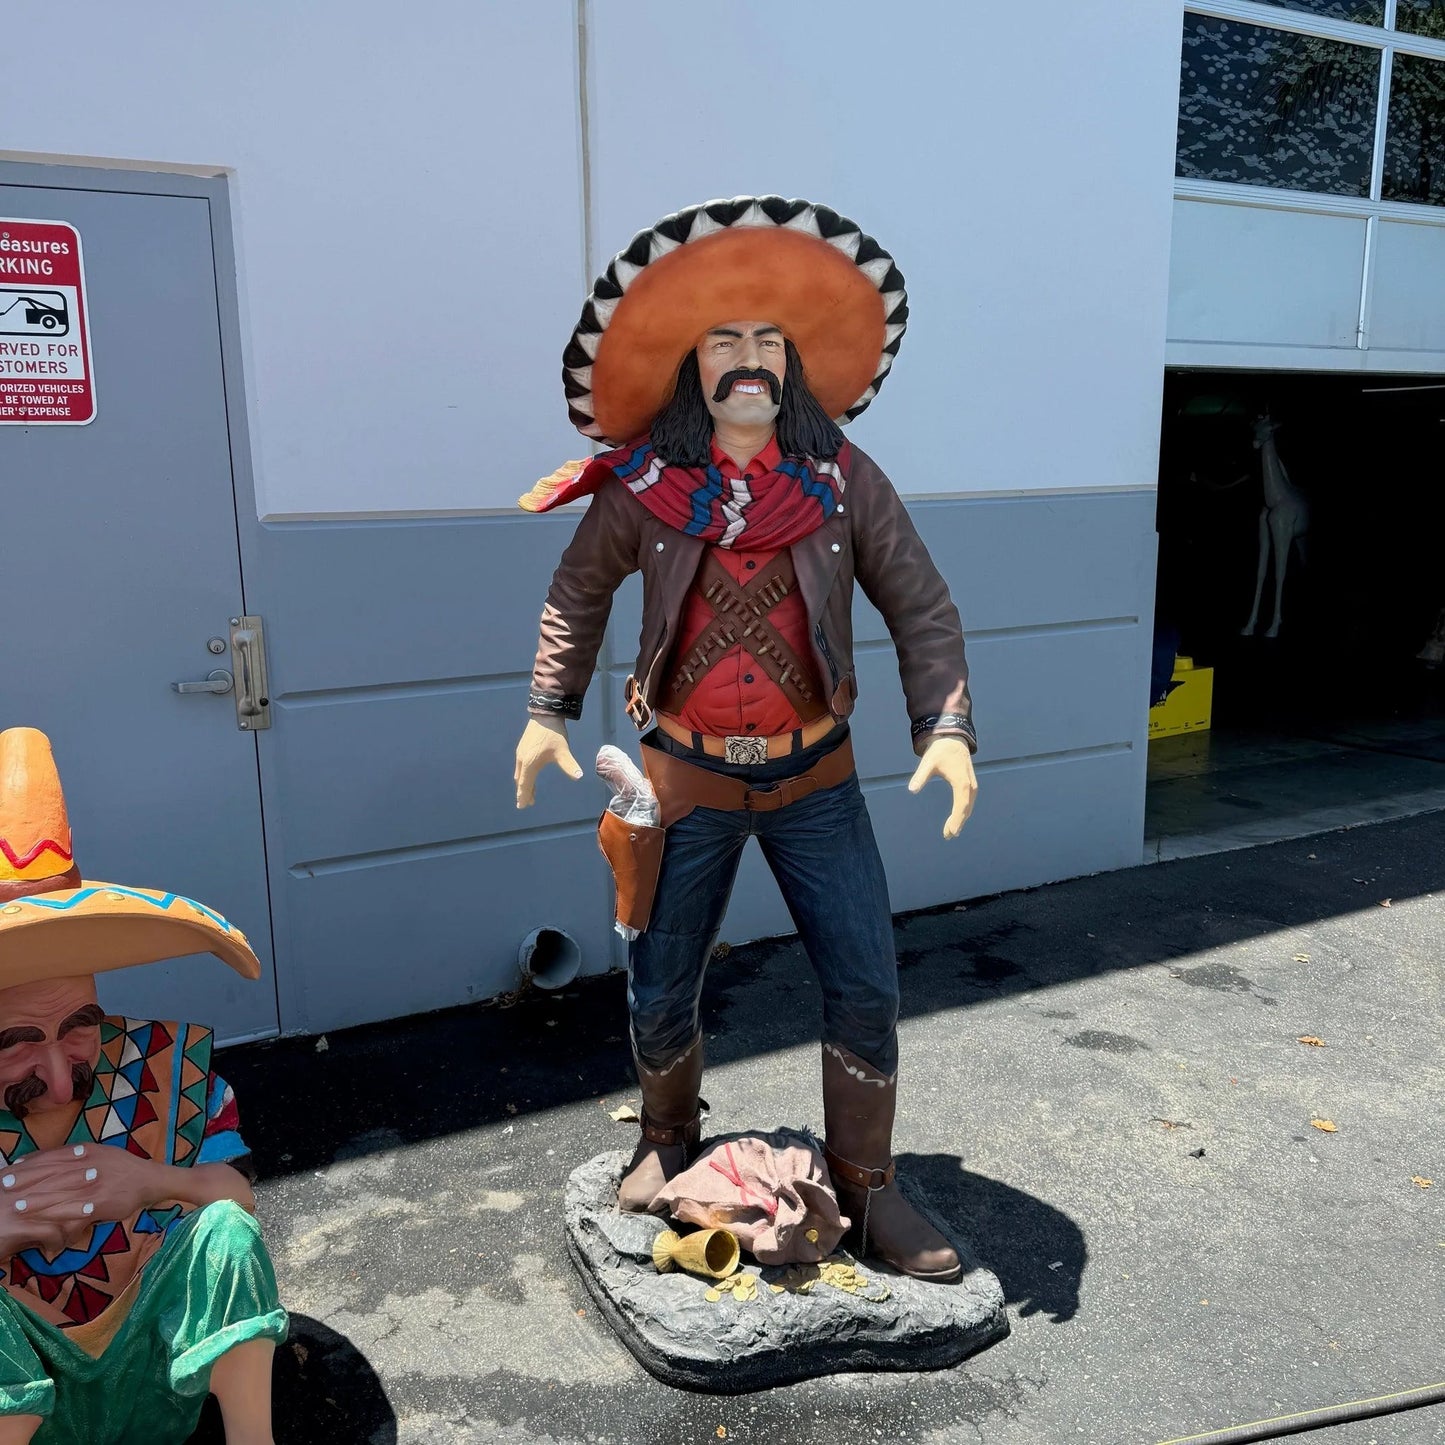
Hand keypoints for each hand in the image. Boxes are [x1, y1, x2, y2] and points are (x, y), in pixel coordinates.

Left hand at [2, 1143, 176, 1245]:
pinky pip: (78, 1210)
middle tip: (6, 1186)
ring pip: (62, 1193)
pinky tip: (46, 1222)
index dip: (32, 1163)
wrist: (150, 1180)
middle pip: (54, 1173)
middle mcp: (90, 1166)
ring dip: (38, 1200)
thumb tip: (50, 1157)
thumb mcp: (100, 1153)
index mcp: (88, 1152)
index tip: (12, 1169)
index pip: (55, 1156)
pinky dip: (61, 1216)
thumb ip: (77, 1155)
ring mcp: (96, 1184)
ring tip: (18, 1206)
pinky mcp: (102, 1202)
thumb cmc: (121, 1167)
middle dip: (28, 1181)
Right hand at [515, 717, 583, 807]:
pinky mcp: (523, 747)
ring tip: (530, 792)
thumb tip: (579, 776)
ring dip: (524, 783)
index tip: (522, 806)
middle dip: (524, 792)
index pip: (525, 785)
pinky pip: (521, 766)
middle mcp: (522, 759)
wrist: (546, 714)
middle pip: (521, 780)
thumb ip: (569, 765)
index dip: (524, 796)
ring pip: (520, 773)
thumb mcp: (563, 751)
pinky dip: (524, 774)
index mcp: (529, 764)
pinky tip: (531, 773)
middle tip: (527, 803)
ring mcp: (521, 753)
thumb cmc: (554, 734)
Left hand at [907, 737, 977, 839]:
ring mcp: (972, 784)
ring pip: (968, 806)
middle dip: (958, 822)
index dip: (956, 820)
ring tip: (951, 831)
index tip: (951, 832)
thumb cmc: (939, 750)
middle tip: (947, 835)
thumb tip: (912, 789)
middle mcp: (970, 785)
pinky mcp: (970, 783)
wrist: (952, 738)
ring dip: (961, 818)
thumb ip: (920, 776)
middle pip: (966, 809)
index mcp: (961, 782)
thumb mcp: (928, 762)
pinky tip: (957, 818)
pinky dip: (963, 811)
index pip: (961, 806)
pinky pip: (968, 801)